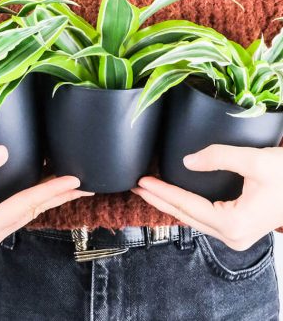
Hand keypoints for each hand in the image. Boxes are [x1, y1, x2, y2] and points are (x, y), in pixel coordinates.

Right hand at [0, 146, 92, 251]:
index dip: (53, 190)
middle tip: (85, 186)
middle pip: (33, 211)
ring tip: (71, 186)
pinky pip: (16, 212)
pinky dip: (33, 200)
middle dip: (60, 197)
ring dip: (49, 198)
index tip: (75, 180)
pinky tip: (43, 189)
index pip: (28, 204)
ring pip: (27, 213)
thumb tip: (3, 152)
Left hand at [132, 145, 282, 250]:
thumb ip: (218, 157)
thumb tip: (187, 161)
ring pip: (193, 219)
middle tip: (137, 187)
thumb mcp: (255, 161)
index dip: (162, 191)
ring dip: (170, 203)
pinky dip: (186, 207)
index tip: (142, 181)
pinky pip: (203, 218)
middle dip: (159, 200)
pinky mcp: (238, 228)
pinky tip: (174, 198)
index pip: (186, 205)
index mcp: (233, 223)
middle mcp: (232, 235)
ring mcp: (236, 235)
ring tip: (149, 191)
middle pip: (185, 215)